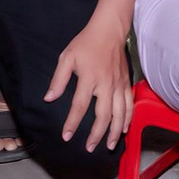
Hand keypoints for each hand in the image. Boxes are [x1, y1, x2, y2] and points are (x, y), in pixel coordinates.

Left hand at [44, 18, 131, 151]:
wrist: (109, 30)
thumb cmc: (86, 43)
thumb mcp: (67, 58)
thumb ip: (58, 80)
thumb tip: (49, 98)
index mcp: (89, 78)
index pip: (79, 106)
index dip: (72, 123)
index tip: (67, 136)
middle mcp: (106, 84)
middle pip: (103, 116)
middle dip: (96, 135)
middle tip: (90, 148)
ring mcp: (118, 85)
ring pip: (120, 114)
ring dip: (115, 132)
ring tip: (109, 146)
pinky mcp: (126, 83)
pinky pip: (130, 105)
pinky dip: (128, 119)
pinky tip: (124, 129)